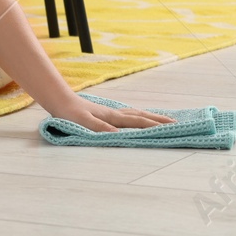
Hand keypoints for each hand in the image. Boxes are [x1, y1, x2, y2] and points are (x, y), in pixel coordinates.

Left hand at [51, 96, 174, 130]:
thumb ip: (102, 129)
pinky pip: (128, 115)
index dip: (154, 125)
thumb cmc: (70, 113)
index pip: (137, 122)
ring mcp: (111, 112)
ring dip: (151, 116)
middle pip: (141, 115)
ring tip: (163, 119)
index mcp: (112, 117)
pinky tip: (139, 118)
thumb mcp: (84, 123)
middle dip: (158, 119)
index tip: (171, 128)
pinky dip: (139, 116)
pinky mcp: (106, 113)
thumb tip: (120, 135)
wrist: (59, 100)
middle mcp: (115, 113)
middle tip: (175, 122)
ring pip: (136, 114)